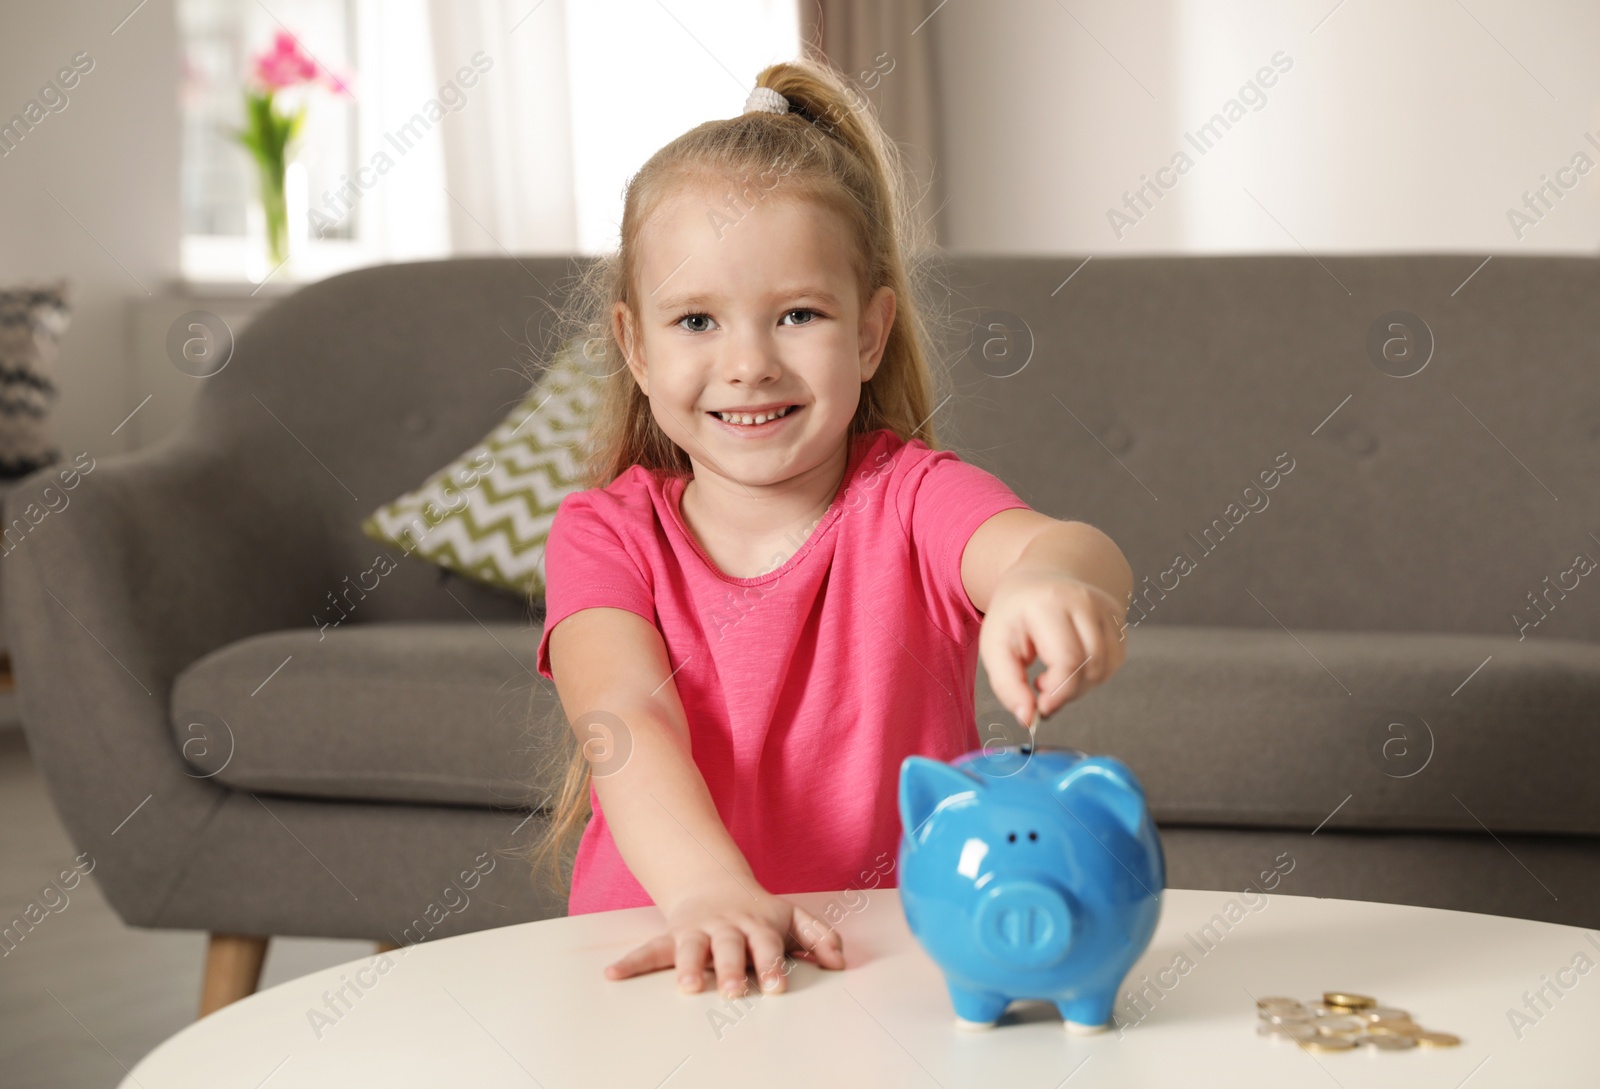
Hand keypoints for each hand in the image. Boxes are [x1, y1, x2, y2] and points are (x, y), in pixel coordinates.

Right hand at [601, 877, 846, 995]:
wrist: (713, 883)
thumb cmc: (759, 912)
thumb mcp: (792, 917)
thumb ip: (819, 937)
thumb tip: (840, 963)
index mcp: (757, 925)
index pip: (768, 945)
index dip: (773, 964)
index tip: (777, 987)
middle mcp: (726, 928)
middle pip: (729, 948)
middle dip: (732, 970)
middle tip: (734, 993)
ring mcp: (698, 931)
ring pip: (691, 948)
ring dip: (687, 965)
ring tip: (686, 986)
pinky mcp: (672, 936)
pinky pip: (650, 949)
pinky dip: (630, 962)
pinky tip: (612, 975)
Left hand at [979, 567, 1127, 725]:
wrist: (1040, 576)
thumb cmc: (1015, 614)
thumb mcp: (995, 645)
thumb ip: (1008, 686)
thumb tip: (1028, 719)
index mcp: (1049, 603)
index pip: (1068, 660)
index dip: (1058, 692)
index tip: (1040, 705)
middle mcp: (1084, 601)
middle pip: (1091, 667)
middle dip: (1067, 692)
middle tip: (1042, 690)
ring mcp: (1106, 607)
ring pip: (1106, 667)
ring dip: (1080, 685)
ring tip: (1055, 675)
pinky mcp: (1119, 617)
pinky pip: (1114, 661)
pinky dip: (1093, 674)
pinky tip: (1072, 665)